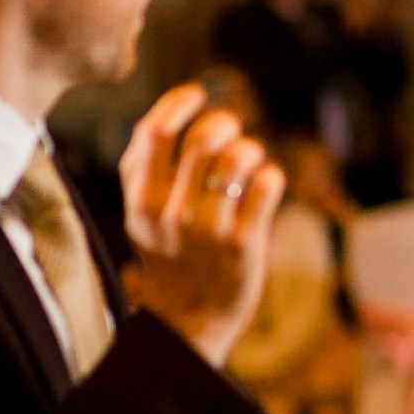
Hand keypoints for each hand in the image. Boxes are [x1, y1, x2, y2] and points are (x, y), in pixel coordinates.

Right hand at [119, 83, 286, 368]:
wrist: (189, 319)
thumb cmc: (171, 252)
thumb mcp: (142, 211)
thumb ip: (147, 163)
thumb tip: (176, 103)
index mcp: (142, 198)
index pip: (153, 132)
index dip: (179, 101)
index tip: (197, 93)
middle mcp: (172, 212)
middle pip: (203, 139)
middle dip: (225, 122)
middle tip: (232, 130)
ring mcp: (208, 229)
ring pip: (239, 159)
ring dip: (250, 149)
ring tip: (250, 161)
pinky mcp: (244, 245)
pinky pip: (267, 186)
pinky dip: (272, 175)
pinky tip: (266, 184)